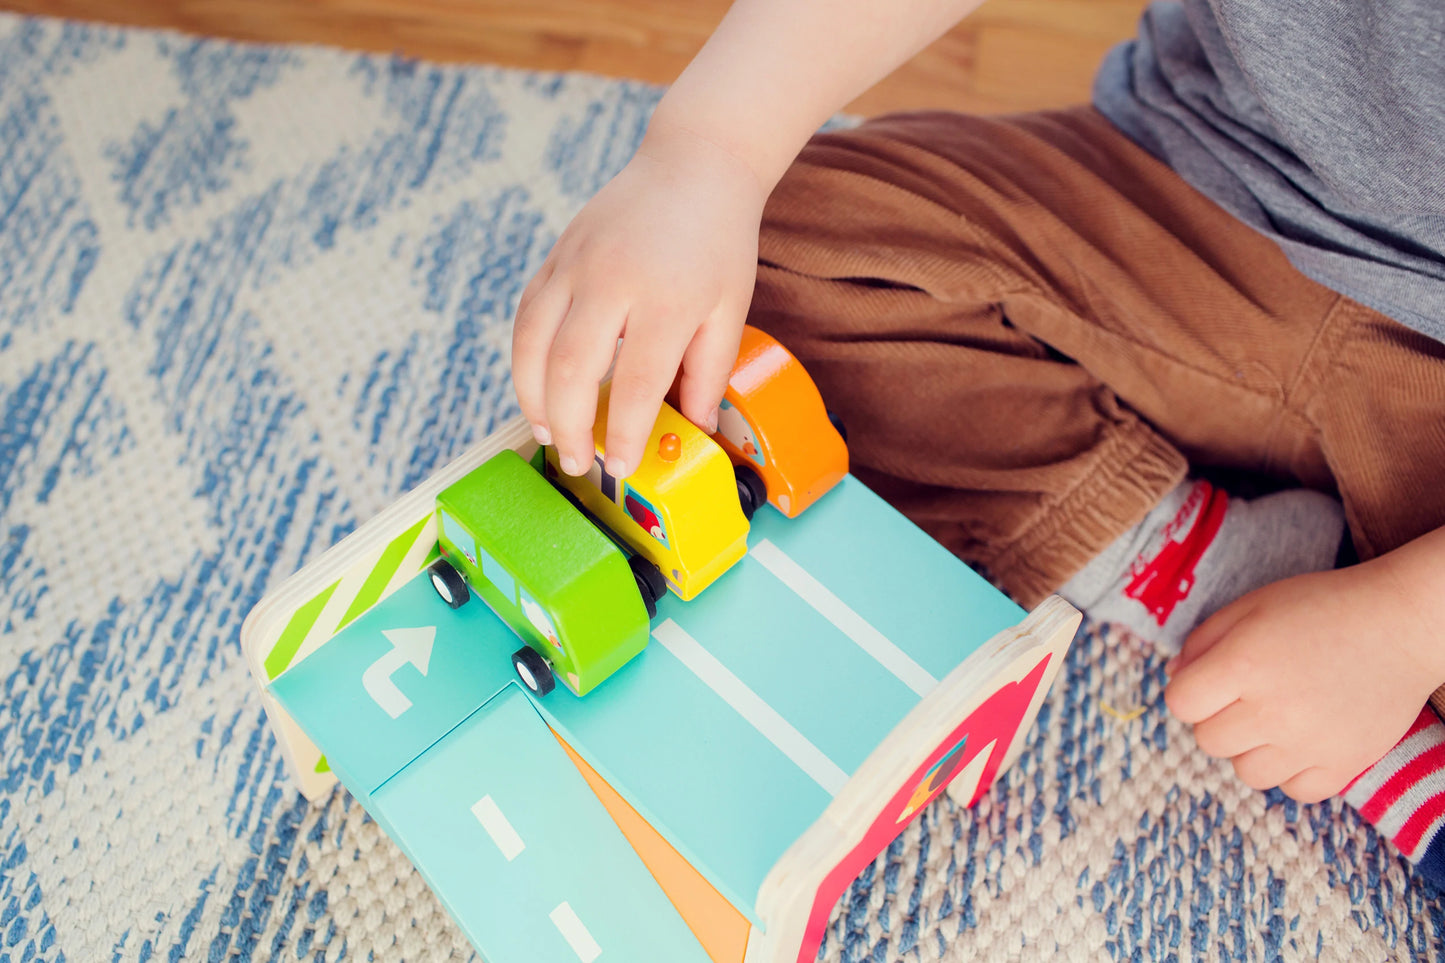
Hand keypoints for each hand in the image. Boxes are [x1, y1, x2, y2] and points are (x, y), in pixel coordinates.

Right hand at [511, 119, 764, 478]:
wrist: (693, 165)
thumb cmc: (718, 242)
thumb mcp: (730, 310)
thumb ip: (708, 373)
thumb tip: (693, 429)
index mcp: (665, 299)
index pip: (636, 383)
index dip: (624, 433)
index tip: (621, 465)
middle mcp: (611, 281)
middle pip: (571, 369)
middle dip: (569, 427)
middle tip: (577, 462)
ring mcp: (575, 265)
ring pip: (533, 344)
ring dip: (533, 398)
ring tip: (549, 434)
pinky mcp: (555, 256)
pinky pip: (526, 316)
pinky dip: (524, 360)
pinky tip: (539, 389)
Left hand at [1164, 550, 1444, 802]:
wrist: (1399, 624)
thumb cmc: (1321, 607)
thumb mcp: (1251, 606)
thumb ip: (1202, 641)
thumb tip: (1175, 677)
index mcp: (1243, 665)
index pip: (1180, 704)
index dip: (1189, 691)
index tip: (1210, 681)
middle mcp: (1272, 711)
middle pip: (1208, 741)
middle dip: (1218, 718)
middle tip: (1248, 695)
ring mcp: (1309, 744)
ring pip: (1246, 772)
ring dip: (1252, 748)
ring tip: (1277, 718)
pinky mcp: (1344, 765)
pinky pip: (1294, 791)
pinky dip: (1293, 771)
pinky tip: (1303, 740)